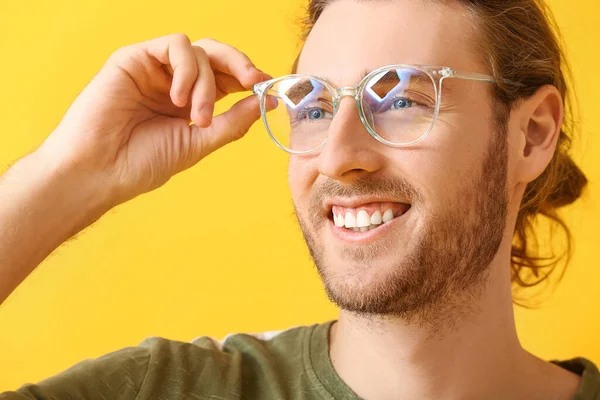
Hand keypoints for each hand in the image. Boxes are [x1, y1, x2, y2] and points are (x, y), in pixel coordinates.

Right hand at [39, 34, 270, 207]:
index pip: (226, 79)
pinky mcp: (134, 58)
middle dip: (241, 65)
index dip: (249, 78)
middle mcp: (174, 82)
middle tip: (254, 81)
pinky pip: (174, 45)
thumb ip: (232, 121)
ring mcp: (154, 70)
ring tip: (197, 116)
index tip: (269, 86)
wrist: (99, 171)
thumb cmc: (142, 163)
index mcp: (190, 103)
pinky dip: (187, 69)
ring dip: (207, 83)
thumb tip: (266, 102)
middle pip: (217, 56)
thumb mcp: (199, 142)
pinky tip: (178, 97)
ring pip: (199, 52)